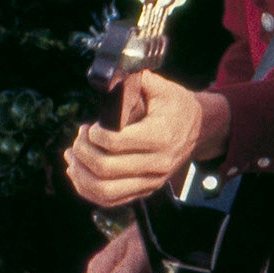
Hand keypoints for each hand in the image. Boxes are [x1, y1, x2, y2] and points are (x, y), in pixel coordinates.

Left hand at [64, 73, 226, 206]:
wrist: (199, 128)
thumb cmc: (177, 106)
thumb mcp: (163, 88)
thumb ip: (138, 81)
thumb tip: (113, 72)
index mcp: (162, 136)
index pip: (115, 143)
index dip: (94, 134)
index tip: (92, 126)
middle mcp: (159, 163)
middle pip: (105, 168)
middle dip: (83, 151)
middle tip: (80, 137)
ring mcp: (152, 180)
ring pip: (104, 189)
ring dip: (80, 173)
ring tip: (73, 155)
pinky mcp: (145, 190)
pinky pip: (109, 199)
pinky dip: (86, 189)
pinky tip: (78, 171)